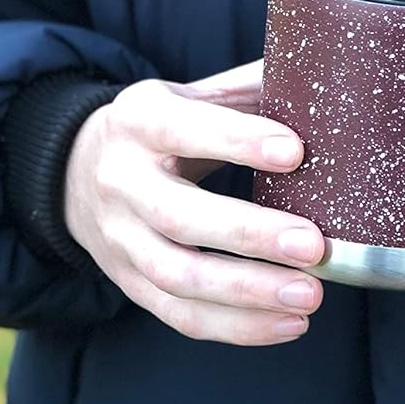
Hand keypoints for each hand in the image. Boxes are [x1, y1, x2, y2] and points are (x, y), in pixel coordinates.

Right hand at [64, 60, 323, 344]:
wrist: (77, 172)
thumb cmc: (163, 128)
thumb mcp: (191, 94)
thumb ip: (249, 89)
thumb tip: (326, 76)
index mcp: (141, 120)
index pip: (186, 128)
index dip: (238, 141)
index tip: (295, 151)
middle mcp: (122, 180)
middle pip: (179, 215)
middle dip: (249, 234)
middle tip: (313, 246)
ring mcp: (121, 239)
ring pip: (178, 276)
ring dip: (247, 293)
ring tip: (309, 297)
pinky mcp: (129, 283)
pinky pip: (180, 314)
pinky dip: (236, 327)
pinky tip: (289, 325)